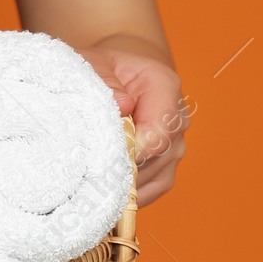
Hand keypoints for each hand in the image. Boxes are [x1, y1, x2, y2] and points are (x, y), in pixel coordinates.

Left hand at [75, 46, 187, 206]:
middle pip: (157, 159)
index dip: (131, 151)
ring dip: (123, 186)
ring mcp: (175, 145)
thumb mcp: (93, 65)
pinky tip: (103, 194)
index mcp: (164, 86)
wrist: (113, 77)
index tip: (100, 159)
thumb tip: (122, 106)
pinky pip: (152, 190)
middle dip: (121, 170)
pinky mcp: (166, 167)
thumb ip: (104, 81)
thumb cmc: (99, 71)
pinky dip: (127, 196)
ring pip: (155, 179)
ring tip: (90, 187)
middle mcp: (177, 118)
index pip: (159, 130)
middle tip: (85, 178)